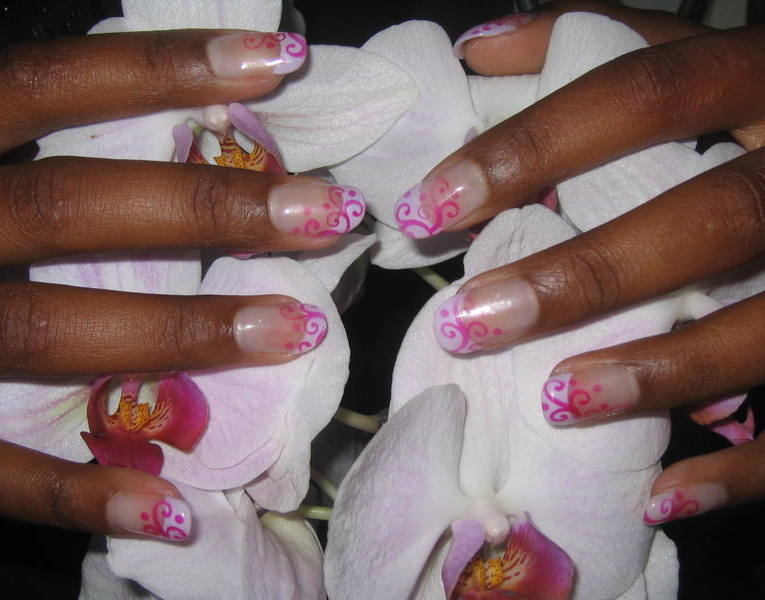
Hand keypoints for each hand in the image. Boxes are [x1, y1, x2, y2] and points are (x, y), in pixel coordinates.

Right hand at [0, 27, 346, 537]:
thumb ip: (20, 149)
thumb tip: (180, 127)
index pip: (47, 83)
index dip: (163, 66)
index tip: (274, 62)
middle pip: (66, 206)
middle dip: (207, 208)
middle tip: (328, 211)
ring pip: (41, 331)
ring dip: (179, 333)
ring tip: (294, 328)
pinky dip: (80, 493)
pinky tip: (175, 507)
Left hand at [425, 0, 764, 522]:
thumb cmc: (758, 113)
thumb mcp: (700, 62)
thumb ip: (603, 42)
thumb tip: (481, 51)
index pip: (648, 91)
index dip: (535, 145)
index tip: (433, 201)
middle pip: (712, 217)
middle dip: (584, 275)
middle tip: (469, 318)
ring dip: (656, 372)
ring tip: (553, 400)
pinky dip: (741, 471)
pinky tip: (658, 494)